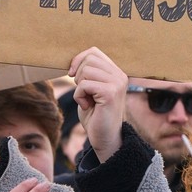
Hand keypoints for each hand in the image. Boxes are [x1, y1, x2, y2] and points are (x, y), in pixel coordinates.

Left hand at [68, 46, 127, 162]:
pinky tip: (87, 106)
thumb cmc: (95, 114)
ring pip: (85, 71)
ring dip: (79, 87)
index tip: (72, 74)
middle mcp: (120, 75)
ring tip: (87, 100)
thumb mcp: (92, 89)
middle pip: (89, 59)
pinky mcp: (110, 94)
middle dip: (78, 75)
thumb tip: (74, 60)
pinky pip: (84, 85)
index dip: (79, 60)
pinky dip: (79, 96)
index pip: (93, 51)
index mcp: (116, 72)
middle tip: (84, 92)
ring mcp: (117, 84)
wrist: (105, 139)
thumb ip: (89, 73)